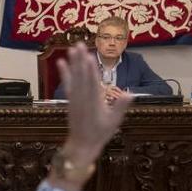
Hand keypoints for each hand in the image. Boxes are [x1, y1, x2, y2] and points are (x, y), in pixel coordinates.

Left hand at [58, 42, 131, 163]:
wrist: (82, 144)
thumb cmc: (100, 133)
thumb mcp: (114, 122)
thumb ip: (120, 107)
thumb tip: (130, 94)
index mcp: (94, 103)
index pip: (92, 84)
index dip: (91, 71)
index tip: (89, 57)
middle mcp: (82, 99)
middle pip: (81, 77)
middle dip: (80, 61)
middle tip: (79, 45)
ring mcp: (75, 99)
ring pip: (74, 78)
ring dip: (73, 63)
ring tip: (71, 48)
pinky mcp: (70, 100)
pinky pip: (67, 84)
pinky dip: (64, 73)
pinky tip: (61, 62)